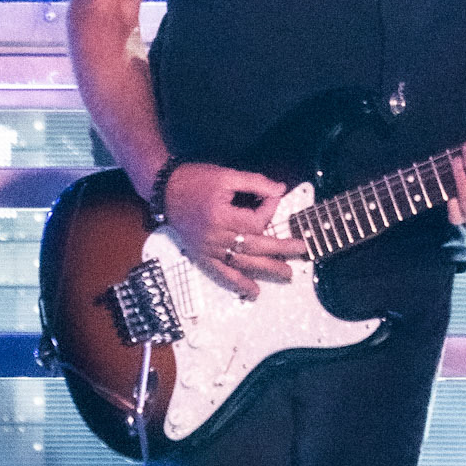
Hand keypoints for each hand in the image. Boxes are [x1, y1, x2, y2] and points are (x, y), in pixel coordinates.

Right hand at [161, 162, 307, 297]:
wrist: (165, 190)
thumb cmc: (194, 180)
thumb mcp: (226, 175)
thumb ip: (255, 182)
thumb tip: (279, 190)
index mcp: (222, 216)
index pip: (255, 221)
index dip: (269, 209)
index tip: (273, 198)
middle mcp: (216, 236)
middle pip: (255, 246)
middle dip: (280, 248)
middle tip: (301, 249)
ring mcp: (209, 249)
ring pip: (243, 263)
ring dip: (266, 269)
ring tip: (286, 273)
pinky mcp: (203, 255)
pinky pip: (222, 273)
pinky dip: (238, 283)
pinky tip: (253, 291)